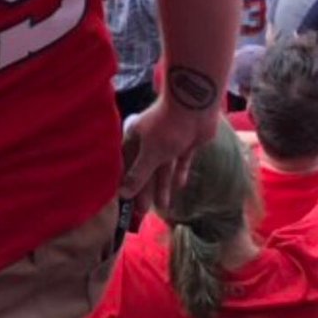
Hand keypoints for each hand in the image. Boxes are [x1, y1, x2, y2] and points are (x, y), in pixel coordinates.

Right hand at [120, 98, 219, 214]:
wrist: (194, 106)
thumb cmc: (166, 127)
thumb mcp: (150, 154)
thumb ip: (139, 175)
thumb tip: (123, 194)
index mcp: (134, 138)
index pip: (127, 165)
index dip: (126, 183)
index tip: (125, 203)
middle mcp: (149, 140)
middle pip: (146, 169)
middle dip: (145, 190)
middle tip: (143, 212)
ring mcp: (168, 141)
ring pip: (163, 168)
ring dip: (163, 187)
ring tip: (163, 208)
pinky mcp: (185, 143)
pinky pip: (181, 161)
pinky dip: (180, 173)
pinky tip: (180, 187)